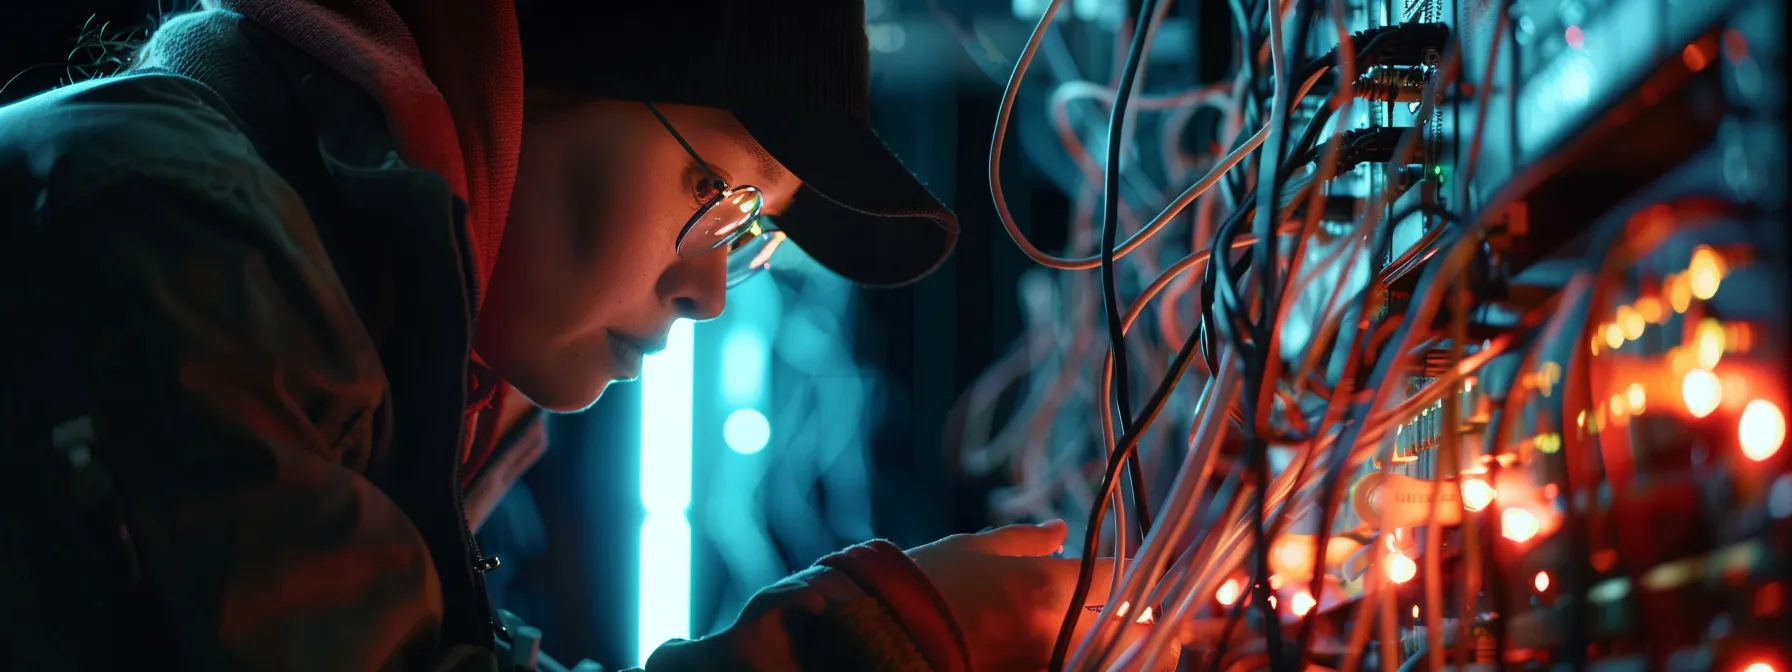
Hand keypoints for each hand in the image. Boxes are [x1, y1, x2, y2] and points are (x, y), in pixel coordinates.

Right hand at [907, 520, 1167, 670]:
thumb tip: (1059, 530)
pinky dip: (1087, 660)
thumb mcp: (976, 549)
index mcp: (1050, 585)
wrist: (885, 635)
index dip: (1140, 568)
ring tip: (1120, 637)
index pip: (1121, 574)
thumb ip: (1025, 540)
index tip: (1145, 566)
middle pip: (1136, 628)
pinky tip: (1086, 653)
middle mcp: (1059, 630)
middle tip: (1150, 611)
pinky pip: (1075, 667)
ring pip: (1112, 658)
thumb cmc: (927, 584)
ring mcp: (1047, 664)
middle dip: (1147, 619)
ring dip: (1124, 647)